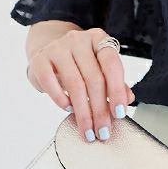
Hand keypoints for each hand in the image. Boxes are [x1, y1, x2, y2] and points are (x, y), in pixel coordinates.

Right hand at [26, 26, 134, 142]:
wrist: (48, 49)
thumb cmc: (78, 61)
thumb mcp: (98, 67)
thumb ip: (115, 82)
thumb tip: (128, 98)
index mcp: (99, 39)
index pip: (112, 64)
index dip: (117, 90)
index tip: (119, 113)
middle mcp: (79, 40)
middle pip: (94, 78)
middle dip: (100, 110)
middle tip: (103, 129)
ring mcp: (58, 48)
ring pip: (75, 84)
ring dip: (82, 112)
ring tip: (88, 127)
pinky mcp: (40, 60)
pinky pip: (51, 83)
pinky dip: (61, 100)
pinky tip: (68, 109)